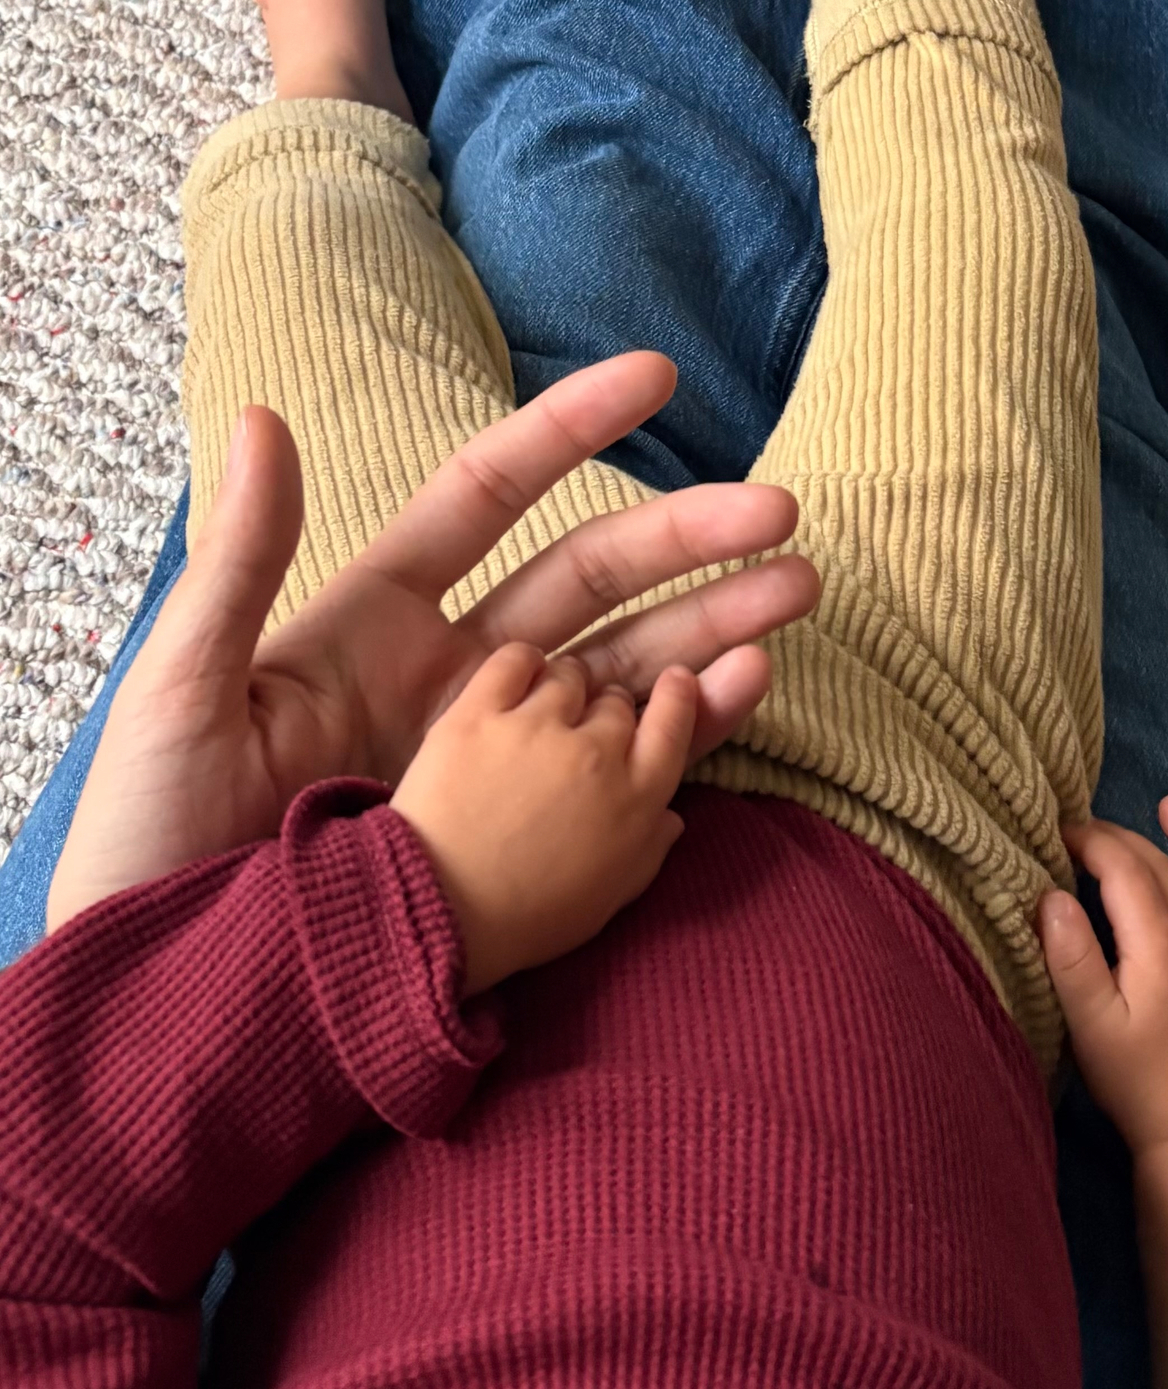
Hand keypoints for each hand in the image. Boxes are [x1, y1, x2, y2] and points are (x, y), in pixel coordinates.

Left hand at [48, 356, 819, 931]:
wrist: (175, 1010)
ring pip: (625, 673)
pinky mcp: (515, 845)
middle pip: (587, 582)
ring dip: (713, 630)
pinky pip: (620, 776)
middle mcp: (445, 681)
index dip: (572, 432)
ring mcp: (489, 761)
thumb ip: (238, 564)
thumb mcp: (184, 698)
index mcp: (370, 625)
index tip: (658, 378)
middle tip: (783, 515)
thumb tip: (264, 415)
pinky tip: (749, 693)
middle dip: (687, 543)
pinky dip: (691, 733)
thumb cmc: (150, 850)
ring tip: (796, 595)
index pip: (489, 498)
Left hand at [391, 645, 694, 993]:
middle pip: (616, 700)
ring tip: (540, 709)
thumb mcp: (607, 898)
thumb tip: (670, 819)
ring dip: (562, 688)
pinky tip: (513, 680)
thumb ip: (647, 851)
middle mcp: (596, 753)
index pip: (674, 725)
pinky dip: (520, 664)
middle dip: (604, 709)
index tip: (675, 682)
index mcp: (636, 800)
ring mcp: (538, 728)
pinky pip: (514, 661)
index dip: (678, 698)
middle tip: (580, 729)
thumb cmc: (526, 919)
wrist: (439, 912)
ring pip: (569, 675)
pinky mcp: (479, 714)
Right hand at [1038, 795, 1167, 1152]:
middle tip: (1088, 829)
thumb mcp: (1088, 1023)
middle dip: (1125, 838)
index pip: (1124, 870)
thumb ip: (1070, 956)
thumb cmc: (1135, 1080)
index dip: (1091, 843)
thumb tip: (1050, 894)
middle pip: (1164, 867)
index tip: (1058, 835)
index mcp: (1158, 943)